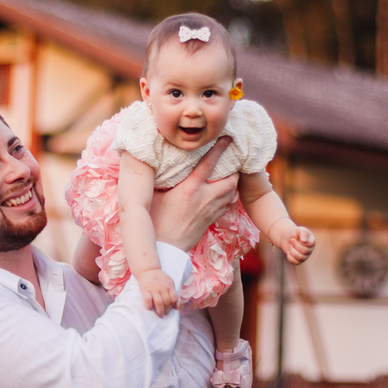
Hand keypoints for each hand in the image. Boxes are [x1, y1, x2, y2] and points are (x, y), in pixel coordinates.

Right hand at [136, 269, 178, 316]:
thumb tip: (176, 308)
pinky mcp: (145, 290)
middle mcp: (162, 288)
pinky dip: (149, 306)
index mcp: (169, 286)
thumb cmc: (160, 278)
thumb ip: (173, 293)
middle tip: (165, 314)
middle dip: (167, 311)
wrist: (148, 270)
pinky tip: (150, 308)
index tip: (171, 310)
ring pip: (159, 303)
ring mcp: (153, 289)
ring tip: (160, 315)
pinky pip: (148, 300)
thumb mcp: (169, 283)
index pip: (174, 298)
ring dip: (160, 311)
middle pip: (167, 302)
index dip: (173, 306)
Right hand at [151, 137, 238, 251]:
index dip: (219, 149)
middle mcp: (204, 198)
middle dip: (234, 169)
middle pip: (230, 180)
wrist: (163, 249)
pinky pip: (226, 206)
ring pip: (231, 193)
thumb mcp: (152, 195)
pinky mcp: (210, 221)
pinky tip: (224, 193)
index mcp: (189, 189)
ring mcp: (209, 211)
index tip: (228, 138)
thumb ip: (159, 178)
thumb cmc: (153, 220)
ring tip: (231, 173)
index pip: (209, 164)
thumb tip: (154, 161)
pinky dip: (228, 197)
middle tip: (233, 159)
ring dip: (233, 182)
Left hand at [281, 226, 314, 264]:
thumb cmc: (294, 233)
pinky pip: (296, 263)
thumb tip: (304, 240)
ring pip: (300, 258)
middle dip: (295, 245)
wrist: (286, 238)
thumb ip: (303, 233)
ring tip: (290, 246)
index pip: (310, 244)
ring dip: (292, 251)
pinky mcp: (299, 261)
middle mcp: (309, 250)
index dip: (300, 242)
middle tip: (291, 240)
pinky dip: (290, 257)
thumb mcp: (298, 230)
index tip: (294, 237)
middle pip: (304, 251)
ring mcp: (305, 256)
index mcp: (311, 242)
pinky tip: (288, 252)